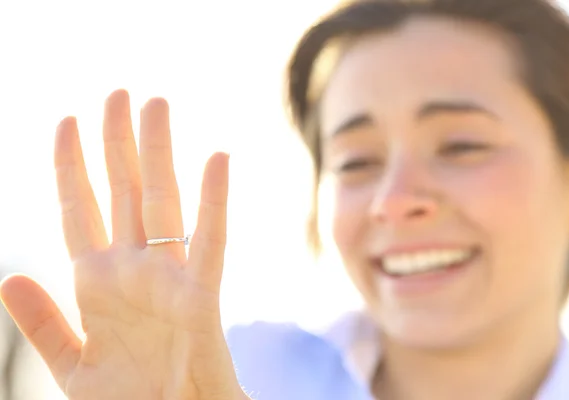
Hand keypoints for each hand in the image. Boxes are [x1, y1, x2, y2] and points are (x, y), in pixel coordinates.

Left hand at [0, 90, 246, 399]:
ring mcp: (167, 278)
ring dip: (158, 153)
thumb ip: (42, 322)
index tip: (65, 121)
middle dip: (116, 142)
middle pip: (123, 191)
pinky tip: (217, 159)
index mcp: (96, 284)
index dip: (70, 166)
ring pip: (162, 202)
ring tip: (154, 105)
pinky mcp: (201, 296)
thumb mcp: (71, 366)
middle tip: (118, 93)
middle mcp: (132, 270)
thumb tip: (10, 274)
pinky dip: (214, 201)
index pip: (80, 210)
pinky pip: (210, 240)